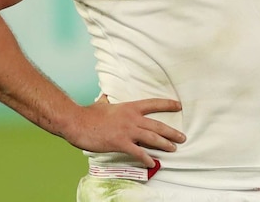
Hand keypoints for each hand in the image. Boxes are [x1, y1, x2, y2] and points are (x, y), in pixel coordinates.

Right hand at [61, 95, 184, 167]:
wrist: (78, 122)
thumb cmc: (89, 114)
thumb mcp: (101, 103)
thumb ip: (107, 99)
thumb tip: (105, 96)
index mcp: (129, 107)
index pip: (153, 104)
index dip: (167, 104)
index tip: (178, 105)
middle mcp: (132, 118)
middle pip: (157, 125)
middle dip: (171, 132)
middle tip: (182, 137)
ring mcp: (127, 131)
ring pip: (152, 138)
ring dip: (164, 144)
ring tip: (173, 149)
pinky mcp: (120, 143)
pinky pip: (138, 152)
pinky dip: (146, 158)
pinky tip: (152, 162)